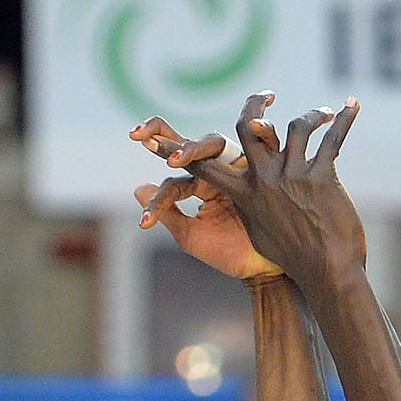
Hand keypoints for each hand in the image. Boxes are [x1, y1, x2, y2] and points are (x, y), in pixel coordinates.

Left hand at [134, 119, 276, 279]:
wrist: (264, 269)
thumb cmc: (228, 253)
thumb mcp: (191, 235)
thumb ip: (168, 211)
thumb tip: (137, 189)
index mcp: (201, 185)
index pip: (173, 180)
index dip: (157, 198)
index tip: (145, 224)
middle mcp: (219, 170)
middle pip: (190, 145)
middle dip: (161, 133)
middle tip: (137, 136)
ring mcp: (240, 168)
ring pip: (214, 144)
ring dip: (193, 147)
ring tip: (173, 159)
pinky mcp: (261, 169)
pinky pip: (257, 144)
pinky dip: (257, 131)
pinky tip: (239, 134)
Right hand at [172, 93, 366, 297]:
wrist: (325, 273)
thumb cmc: (292, 258)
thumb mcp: (258, 233)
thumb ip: (247, 207)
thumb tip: (236, 198)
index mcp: (244, 194)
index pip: (208, 164)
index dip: (184, 146)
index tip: (168, 132)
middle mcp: (265, 180)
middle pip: (249, 126)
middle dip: (255, 104)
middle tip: (267, 95)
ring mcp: (293, 176)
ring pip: (295, 126)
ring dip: (313, 115)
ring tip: (326, 114)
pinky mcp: (321, 177)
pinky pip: (332, 140)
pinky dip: (344, 121)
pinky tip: (353, 106)